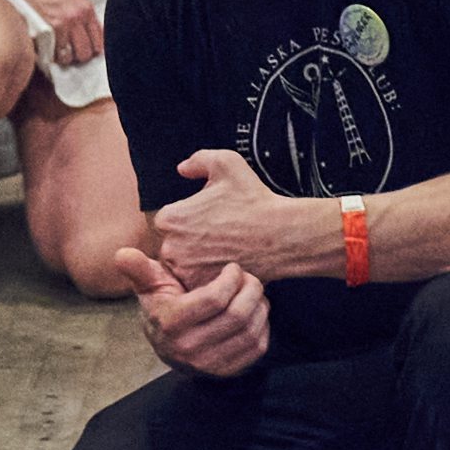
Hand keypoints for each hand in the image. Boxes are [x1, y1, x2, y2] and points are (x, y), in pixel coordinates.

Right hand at [0, 0, 101, 73]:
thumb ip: (79, 14)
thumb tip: (85, 35)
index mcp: (85, 8)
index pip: (99, 40)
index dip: (91, 49)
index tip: (83, 51)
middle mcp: (76, 17)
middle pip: (86, 52)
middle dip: (77, 57)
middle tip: (67, 54)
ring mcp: (61, 25)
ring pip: (69, 57)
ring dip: (62, 58)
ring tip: (54, 53)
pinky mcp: (44, 30)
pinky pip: (53, 55)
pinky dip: (49, 57)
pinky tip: (45, 50)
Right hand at [115, 243, 270, 377]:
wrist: (167, 344)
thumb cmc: (162, 304)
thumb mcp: (148, 285)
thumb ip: (138, 268)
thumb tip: (122, 254)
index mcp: (170, 323)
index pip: (214, 300)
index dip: (231, 279)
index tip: (233, 268)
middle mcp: (188, 348)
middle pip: (236, 316)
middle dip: (251, 290)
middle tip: (251, 278)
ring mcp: (208, 364)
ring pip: (250, 332)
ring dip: (260, 307)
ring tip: (254, 293)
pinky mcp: (226, 372)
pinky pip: (256, 348)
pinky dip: (262, 326)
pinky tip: (255, 312)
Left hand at [148, 147, 314, 284]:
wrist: (281, 235)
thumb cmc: (254, 199)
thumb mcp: (226, 163)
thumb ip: (198, 160)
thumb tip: (182, 169)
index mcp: (169, 218)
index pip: (170, 221)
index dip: (190, 219)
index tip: (209, 220)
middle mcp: (169, 247)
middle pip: (174, 245)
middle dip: (191, 242)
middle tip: (218, 237)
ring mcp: (185, 272)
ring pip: (185, 266)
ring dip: (198, 261)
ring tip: (223, 252)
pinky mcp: (202, 289)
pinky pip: (199, 283)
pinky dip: (209, 277)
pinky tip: (227, 265)